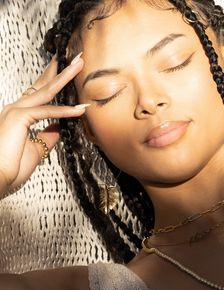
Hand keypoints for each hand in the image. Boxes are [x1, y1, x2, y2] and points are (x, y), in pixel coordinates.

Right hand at [0, 54, 86, 195]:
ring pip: (46, 91)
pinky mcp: (19, 118)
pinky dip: (65, 111)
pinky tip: (81, 109)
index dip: (54, 80)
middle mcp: (17, 108)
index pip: (40, 93)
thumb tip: (60, 127)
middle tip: (76, 58)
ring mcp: (16, 111)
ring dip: (65, 77)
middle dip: (61, 70)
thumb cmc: (11, 166)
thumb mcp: (37, 148)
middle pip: (43, 84)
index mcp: (20, 115)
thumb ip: (48, 135)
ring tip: (80, 64)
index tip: (67, 71)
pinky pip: (47, 112)